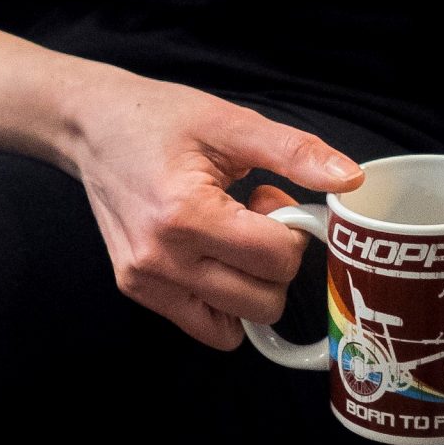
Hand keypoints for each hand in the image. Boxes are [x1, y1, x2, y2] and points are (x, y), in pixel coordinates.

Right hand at [68, 70, 362, 351]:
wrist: (91, 125)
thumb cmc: (159, 118)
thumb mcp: (232, 123)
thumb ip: (295, 152)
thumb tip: (352, 180)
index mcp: (185, 216)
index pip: (276, 259)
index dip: (293, 231)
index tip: (274, 198)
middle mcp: (160, 260)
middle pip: (263, 301)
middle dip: (275, 262)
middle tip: (253, 216)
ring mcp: (144, 282)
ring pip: (236, 325)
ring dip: (250, 284)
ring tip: (230, 234)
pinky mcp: (136, 290)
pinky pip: (205, 326)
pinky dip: (224, 302)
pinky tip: (213, 255)